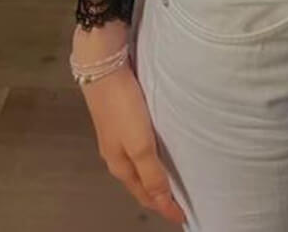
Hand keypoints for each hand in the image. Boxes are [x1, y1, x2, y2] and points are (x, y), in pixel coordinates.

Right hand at [79, 56, 186, 224]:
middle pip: (139, 184)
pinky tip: (156, 152)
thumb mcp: (140, 143)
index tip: (184, 217)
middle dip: (157, 197)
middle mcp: (116, 156)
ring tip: (170, 182)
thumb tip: (163, 203)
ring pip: (136, 168)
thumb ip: (152, 172)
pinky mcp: (118, 122)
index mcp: (121, 166)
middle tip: (178, 204)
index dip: (164, 208)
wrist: (103, 70)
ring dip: (152, 178)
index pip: (145, 195)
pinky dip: (148, 160)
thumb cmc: (124, 107)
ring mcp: (115, 139)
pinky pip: (135, 151)